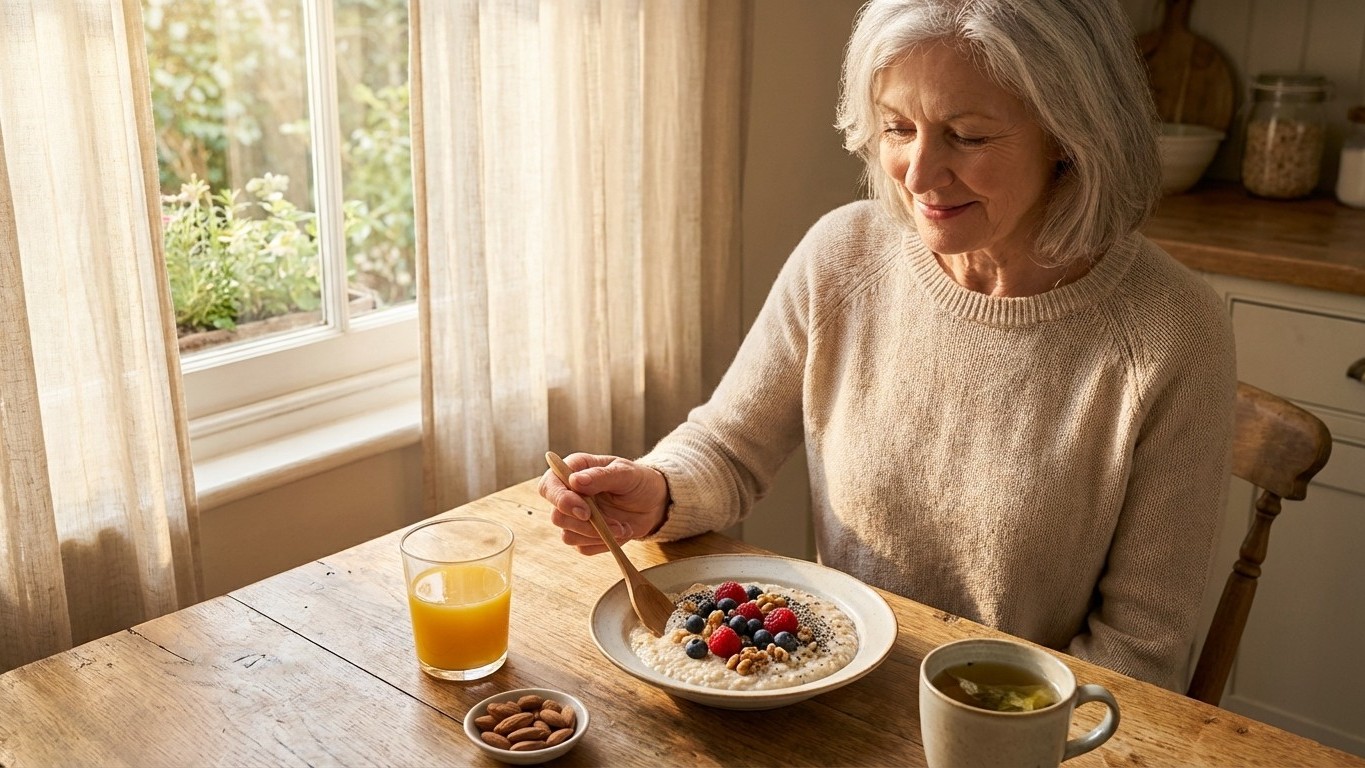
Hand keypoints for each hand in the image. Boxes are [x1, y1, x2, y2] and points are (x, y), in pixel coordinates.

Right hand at [538, 452, 668, 554]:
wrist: (654, 502)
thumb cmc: (638, 481)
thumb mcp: (626, 473)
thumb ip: (601, 476)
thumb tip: (575, 481)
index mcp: (573, 470)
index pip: (549, 486)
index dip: (561, 500)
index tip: (585, 511)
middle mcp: (569, 494)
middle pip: (557, 516)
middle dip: (585, 525)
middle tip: (613, 524)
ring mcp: (575, 517)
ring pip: (568, 536)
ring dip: (598, 535)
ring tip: (622, 526)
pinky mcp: (584, 535)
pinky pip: (583, 547)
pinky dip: (604, 543)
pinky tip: (620, 531)